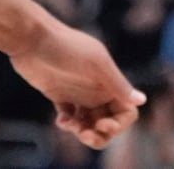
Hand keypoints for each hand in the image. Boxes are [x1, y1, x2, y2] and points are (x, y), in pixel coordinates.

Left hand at [8, 21, 145, 149]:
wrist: (31, 39)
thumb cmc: (66, 47)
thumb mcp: (95, 65)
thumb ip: (117, 84)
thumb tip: (142, 101)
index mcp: (110, 81)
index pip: (126, 110)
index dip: (119, 123)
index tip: (102, 124)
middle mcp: (97, 88)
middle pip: (108, 120)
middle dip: (99, 133)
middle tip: (83, 134)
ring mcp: (78, 92)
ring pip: (89, 122)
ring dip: (82, 130)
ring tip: (69, 125)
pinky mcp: (60, 95)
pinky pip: (70, 118)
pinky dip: (68, 124)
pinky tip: (60, 120)